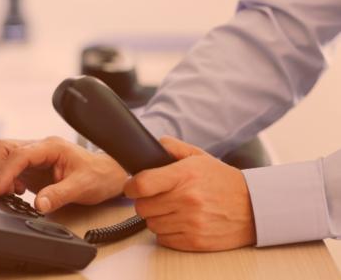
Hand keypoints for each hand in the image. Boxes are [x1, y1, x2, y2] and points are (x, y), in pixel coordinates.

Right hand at [0, 136, 127, 212]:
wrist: (107, 175)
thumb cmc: (98, 176)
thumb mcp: (81, 187)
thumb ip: (59, 195)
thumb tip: (38, 204)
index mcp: (51, 147)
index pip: (18, 154)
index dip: (5, 172)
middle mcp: (40, 148)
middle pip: (3, 148)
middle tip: (3, 191)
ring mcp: (35, 157)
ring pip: (4, 156)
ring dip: (1, 174)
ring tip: (13, 192)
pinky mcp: (33, 168)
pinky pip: (10, 168)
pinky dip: (7, 180)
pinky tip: (19, 191)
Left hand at [124, 136, 255, 251]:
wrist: (254, 207)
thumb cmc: (224, 181)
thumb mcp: (200, 157)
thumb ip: (174, 148)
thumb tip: (155, 144)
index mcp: (185, 175)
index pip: (142, 184)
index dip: (131, 187)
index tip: (132, 187)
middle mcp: (187, 199)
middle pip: (142, 207)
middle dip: (146, 202)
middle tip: (158, 198)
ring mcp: (191, 222)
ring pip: (151, 224)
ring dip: (157, 218)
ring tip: (172, 210)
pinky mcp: (195, 241)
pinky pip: (164, 239)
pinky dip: (167, 232)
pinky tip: (179, 222)